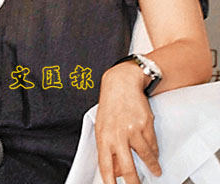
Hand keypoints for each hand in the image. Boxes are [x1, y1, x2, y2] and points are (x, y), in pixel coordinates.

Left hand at [95, 64, 161, 183]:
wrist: (121, 83)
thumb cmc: (110, 105)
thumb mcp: (102, 126)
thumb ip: (107, 148)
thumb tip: (115, 170)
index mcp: (103, 136)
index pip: (105, 166)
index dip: (110, 182)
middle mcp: (118, 135)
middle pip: (128, 168)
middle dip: (134, 183)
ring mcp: (133, 130)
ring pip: (145, 156)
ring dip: (152, 166)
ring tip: (155, 171)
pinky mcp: (146, 124)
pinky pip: (152, 144)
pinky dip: (154, 151)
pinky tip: (154, 153)